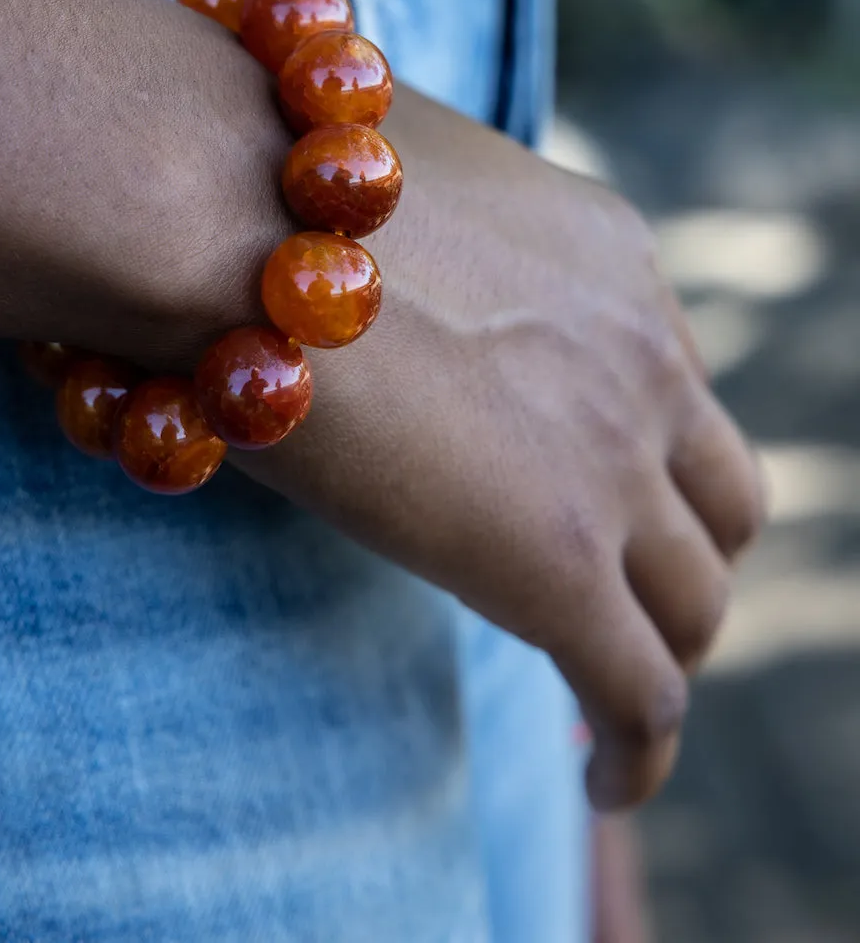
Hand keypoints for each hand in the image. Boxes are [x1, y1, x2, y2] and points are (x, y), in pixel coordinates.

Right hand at [228, 87, 765, 810]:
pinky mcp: (558, 561)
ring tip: (609, 695)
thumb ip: (434, 248)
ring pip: (697, 599)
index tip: (595, 495)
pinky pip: (643, 694)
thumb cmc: (268, 181)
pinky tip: (604, 777)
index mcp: (610, 256)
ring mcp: (613, 457)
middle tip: (620, 597)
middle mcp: (641, 350)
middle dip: (680, 551)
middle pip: (720, 496)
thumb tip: (371, 284)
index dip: (641, 454)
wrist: (238, 211)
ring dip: (662, 649)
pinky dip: (638, 749)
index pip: (672, 383)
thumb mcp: (406, 196)